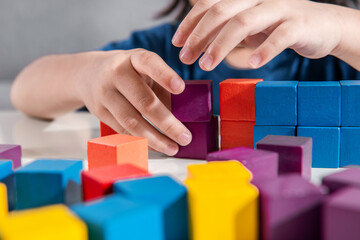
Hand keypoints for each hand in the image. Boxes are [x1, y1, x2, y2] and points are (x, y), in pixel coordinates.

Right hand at [76, 49, 191, 155]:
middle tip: (185, 137)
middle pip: (144, 101)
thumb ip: (161, 87)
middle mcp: (116, 74)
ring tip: (173, 148)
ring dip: (155, 139)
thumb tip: (181, 117)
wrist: (88, 73)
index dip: (165, 76)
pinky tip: (156, 146)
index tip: (180, 88)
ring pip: (132, 121)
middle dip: (167, 123)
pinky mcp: (99, 112)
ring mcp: (105, 94)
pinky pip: (123, 130)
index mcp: (133, 59)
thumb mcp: (144, 69)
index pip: (149, 63)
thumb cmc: (128, 72)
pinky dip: (142, 141)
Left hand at [172, 0, 342, 70]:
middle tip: (186, 58)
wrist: (324, 26)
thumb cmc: (280, 27)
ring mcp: (280, 9)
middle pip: (222, 11)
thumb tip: (197, 42)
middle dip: (200, 35)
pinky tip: (251, 64)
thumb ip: (228, 30)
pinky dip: (264, 50)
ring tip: (207, 65)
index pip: (211, 4)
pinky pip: (279, 37)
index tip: (177, 43)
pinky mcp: (299, 25)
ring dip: (221, 45)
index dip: (191, 23)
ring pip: (244, 22)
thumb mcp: (250, 26)